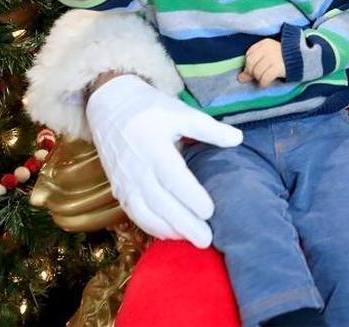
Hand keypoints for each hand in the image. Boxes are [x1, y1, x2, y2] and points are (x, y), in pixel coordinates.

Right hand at [86, 74, 242, 246]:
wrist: (109, 107)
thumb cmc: (149, 109)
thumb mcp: (179, 111)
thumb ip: (208, 128)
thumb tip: (238, 139)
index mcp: (153, 147)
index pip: (172, 177)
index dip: (190, 196)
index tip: (210, 211)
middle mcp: (136, 168)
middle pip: (160, 202)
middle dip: (183, 223)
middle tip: (206, 240)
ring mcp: (124, 181)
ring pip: (145, 213)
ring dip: (167, 229)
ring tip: (191, 240)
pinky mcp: (118, 190)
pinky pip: (134, 214)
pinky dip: (151, 227)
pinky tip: (170, 234)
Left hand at [238, 39, 285, 86]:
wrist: (304, 59)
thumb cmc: (284, 58)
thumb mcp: (269, 57)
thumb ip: (255, 65)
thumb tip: (240, 78)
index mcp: (265, 43)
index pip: (249, 54)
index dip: (249, 65)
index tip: (254, 69)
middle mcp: (268, 49)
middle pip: (251, 63)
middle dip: (252, 72)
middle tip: (258, 77)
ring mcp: (274, 58)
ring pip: (257, 71)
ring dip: (259, 78)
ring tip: (264, 79)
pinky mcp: (279, 67)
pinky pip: (265, 78)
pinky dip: (263, 83)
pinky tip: (266, 83)